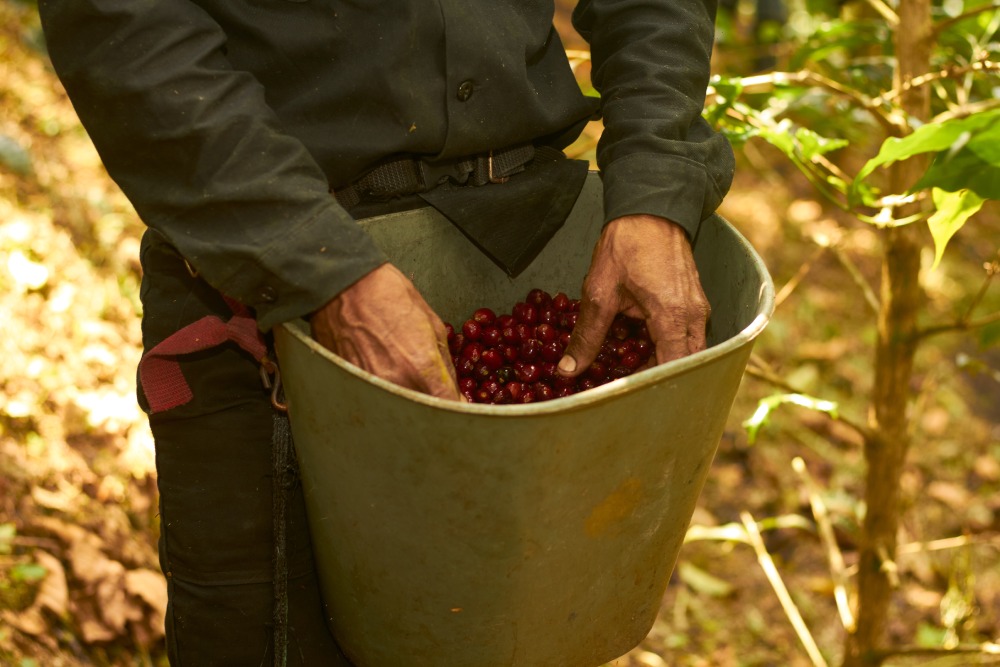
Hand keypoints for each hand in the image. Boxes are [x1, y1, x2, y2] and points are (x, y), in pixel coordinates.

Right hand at [310, 264, 461, 400]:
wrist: (343, 285)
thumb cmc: (387, 295)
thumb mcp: (431, 324)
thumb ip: (445, 365)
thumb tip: (454, 391)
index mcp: (420, 367)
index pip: (448, 407)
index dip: (457, 410)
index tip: (458, 408)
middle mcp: (395, 383)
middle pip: (423, 417)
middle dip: (432, 410)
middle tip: (432, 395)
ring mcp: (371, 387)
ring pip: (399, 412)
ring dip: (408, 406)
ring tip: (403, 381)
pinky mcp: (351, 386)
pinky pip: (376, 402)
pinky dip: (385, 398)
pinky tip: (383, 377)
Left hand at [558, 214, 709, 376]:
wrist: (651, 208)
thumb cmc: (626, 245)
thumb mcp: (599, 292)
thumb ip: (586, 337)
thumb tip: (567, 371)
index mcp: (674, 317)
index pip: (672, 372)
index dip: (650, 392)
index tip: (625, 403)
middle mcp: (694, 319)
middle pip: (681, 369)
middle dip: (651, 382)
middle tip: (619, 388)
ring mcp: (697, 311)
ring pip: (682, 356)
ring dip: (654, 365)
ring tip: (620, 368)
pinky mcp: (692, 305)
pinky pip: (681, 338)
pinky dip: (659, 348)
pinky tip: (631, 345)